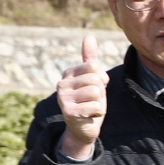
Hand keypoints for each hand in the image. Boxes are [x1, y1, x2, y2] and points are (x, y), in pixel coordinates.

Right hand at [58, 34, 108, 160]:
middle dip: (100, 92)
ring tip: (90, 108)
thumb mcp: (92, 79)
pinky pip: (96, 107)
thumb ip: (90, 59)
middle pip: (96, 79)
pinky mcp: (69, 112)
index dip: (101, 79)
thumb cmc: (89, 101)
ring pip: (96, 93)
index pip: (94, 66)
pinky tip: (89, 116)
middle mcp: (62, 83)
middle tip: (92, 100)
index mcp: (69, 73)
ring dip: (99, 103)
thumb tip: (89, 36)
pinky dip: (97, 113)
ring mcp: (63, 98)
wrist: (83, 128)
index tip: (95, 87)